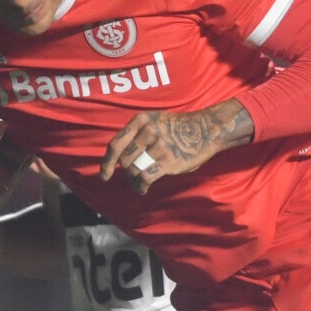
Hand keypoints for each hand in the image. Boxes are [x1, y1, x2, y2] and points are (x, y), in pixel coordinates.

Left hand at [98, 101, 251, 192]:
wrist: (206, 129)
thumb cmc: (178, 129)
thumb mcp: (155, 122)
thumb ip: (137, 135)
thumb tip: (119, 159)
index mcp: (141, 120)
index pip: (116, 144)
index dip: (107, 163)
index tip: (105, 176)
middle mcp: (148, 131)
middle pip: (124, 160)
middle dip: (126, 172)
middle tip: (132, 177)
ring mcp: (159, 145)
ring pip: (134, 170)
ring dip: (134, 181)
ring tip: (139, 184)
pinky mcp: (168, 160)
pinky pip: (145, 177)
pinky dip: (141, 186)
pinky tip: (143, 189)